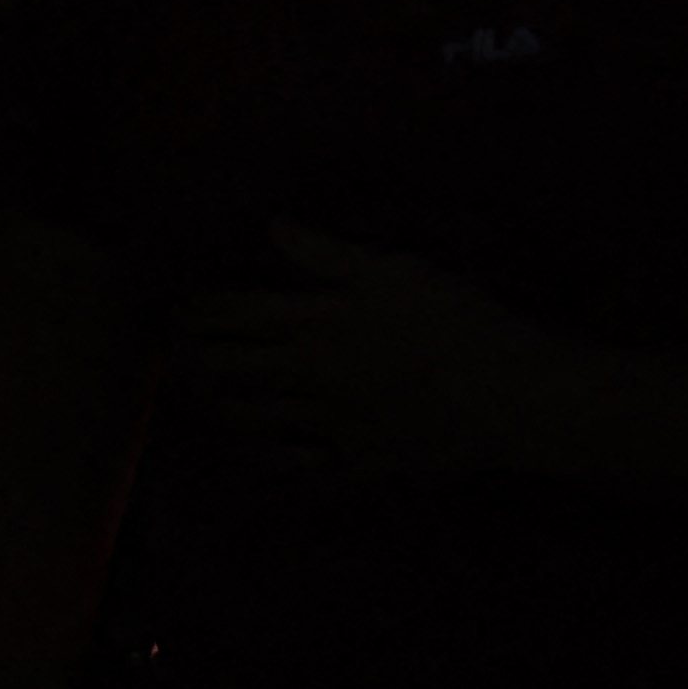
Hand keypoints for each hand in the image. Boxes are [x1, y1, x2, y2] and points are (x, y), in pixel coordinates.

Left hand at [178, 220, 596, 483]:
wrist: (515, 397)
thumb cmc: (460, 322)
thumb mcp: (396, 271)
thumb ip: (327, 252)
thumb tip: (273, 224)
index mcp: (312, 321)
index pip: (226, 312)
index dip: (191, 309)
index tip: (173, 308)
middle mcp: (307, 375)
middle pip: (221, 367)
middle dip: (187, 357)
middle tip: (172, 352)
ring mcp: (328, 424)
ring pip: (246, 416)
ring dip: (215, 403)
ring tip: (200, 394)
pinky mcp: (359, 462)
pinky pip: (295, 464)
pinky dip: (264, 454)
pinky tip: (254, 448)